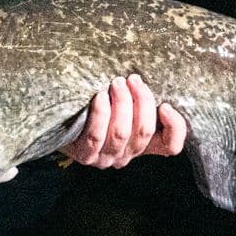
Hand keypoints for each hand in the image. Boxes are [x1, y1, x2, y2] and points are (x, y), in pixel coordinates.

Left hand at [61, 74, 188, 168]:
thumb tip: (151, 77)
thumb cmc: (98, 104)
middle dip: (141, 101)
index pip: (170, 146)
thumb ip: (140, 97)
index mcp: (142, 145)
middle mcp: (126, 155)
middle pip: (144, 131)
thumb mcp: (124, 102)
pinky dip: (101, 113)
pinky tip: (100, 96)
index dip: (174, 127)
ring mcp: (105, 158)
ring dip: (121, 103)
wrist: (61, 120)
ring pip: (121, 133)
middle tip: (133, 79)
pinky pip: (96, 136)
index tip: (166, 105)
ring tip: (116, 83)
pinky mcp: (85, 155)